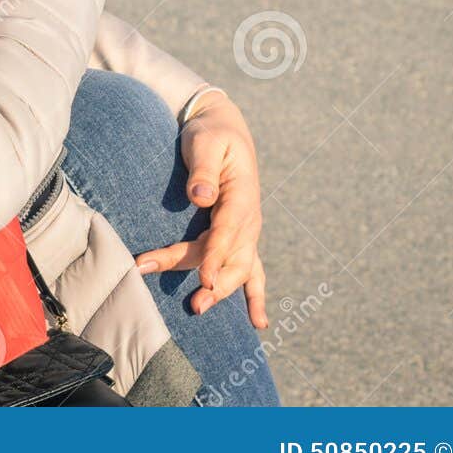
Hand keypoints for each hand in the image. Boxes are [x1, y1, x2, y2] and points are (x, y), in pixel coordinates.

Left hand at [134, 91, 268, 329]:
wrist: (223, 129)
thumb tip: (200, 195)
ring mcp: (247, 230)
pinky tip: (258, 323)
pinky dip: (255, 296)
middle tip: (193, 305)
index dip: (217, 257)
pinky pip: (252, 270)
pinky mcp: (240, 235)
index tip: (205, 279)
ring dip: (222, 291)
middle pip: (229, 255)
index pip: (227, 231)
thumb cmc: (209, 135)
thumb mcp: (204, 142)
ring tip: (200, 309)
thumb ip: (202, 168)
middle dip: (212, 281)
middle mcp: (248, 218)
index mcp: (240, 195)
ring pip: (237, 267)